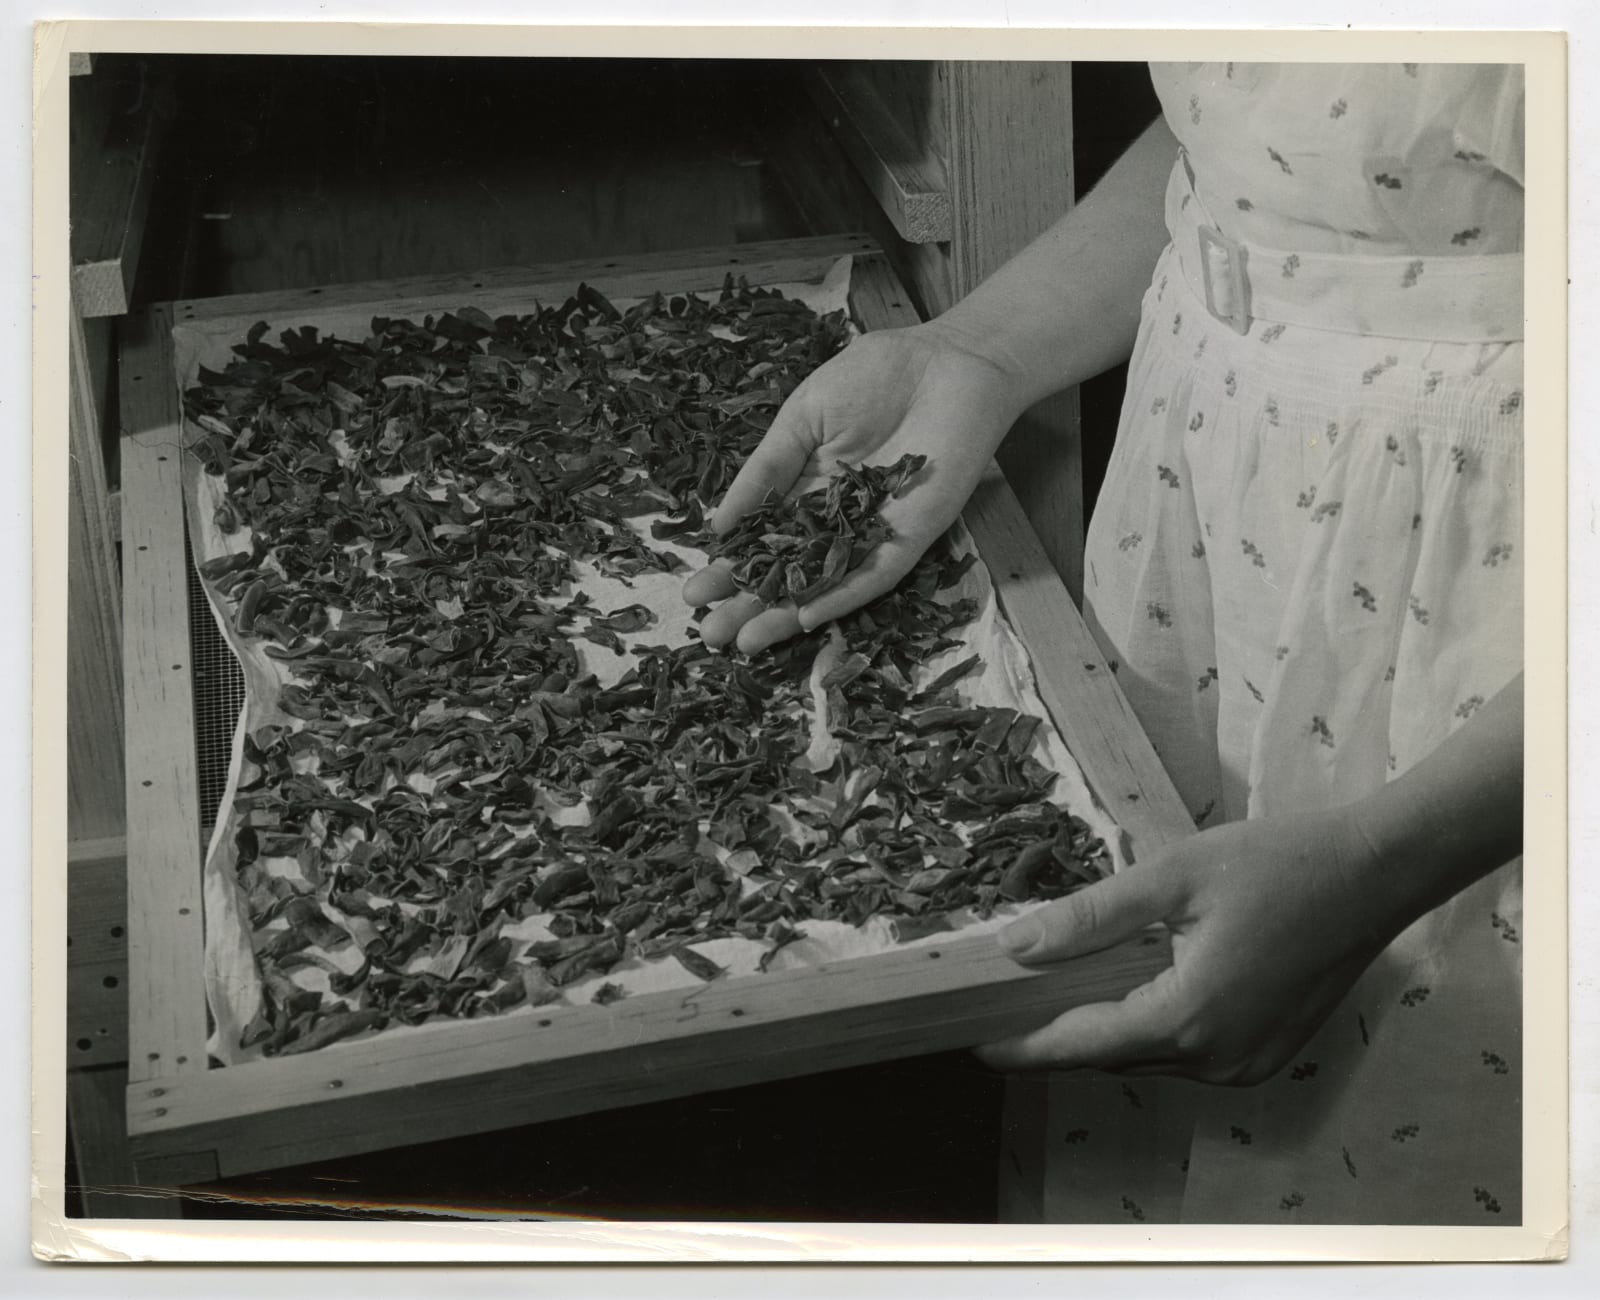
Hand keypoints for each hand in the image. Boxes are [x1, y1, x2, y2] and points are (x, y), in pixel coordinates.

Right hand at [681, 320, 1026, 653]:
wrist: (949, 359)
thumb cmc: (876, 375)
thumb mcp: (802, 417)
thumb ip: (765, 471)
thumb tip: (719, 524)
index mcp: (804, 490)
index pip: (761, 541)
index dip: (729, 568)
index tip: (694, 595)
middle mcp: (835, 521)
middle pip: (786, 572)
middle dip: (748, 603)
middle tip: (709, 634)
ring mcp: (871, 532)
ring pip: (824, 584)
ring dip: (786, 615)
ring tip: (745, 642)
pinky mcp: (911, 537)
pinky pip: (874, 574)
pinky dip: (841, 597)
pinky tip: (807, 618)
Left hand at [976, 809, 1397, 1085]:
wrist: (1373, 874)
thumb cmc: (1276, 864)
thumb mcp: (1172, 876)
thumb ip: (1091, 917)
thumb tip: (1016, 947)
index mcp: (1189, 1018)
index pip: (1081, 1047)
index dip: (1022, 1047)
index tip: (972, 1042)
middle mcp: (1216, 1059)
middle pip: (1111, 1058)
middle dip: (1056, 1037)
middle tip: (1003, 1007)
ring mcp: (1244, 1065)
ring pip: (1147, 1059)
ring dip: (1103, 1033)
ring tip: (1053, 997)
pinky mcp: (1264, 1055)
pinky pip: (1185, 1055)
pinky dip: (1149, 1032)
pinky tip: (1128, 993)